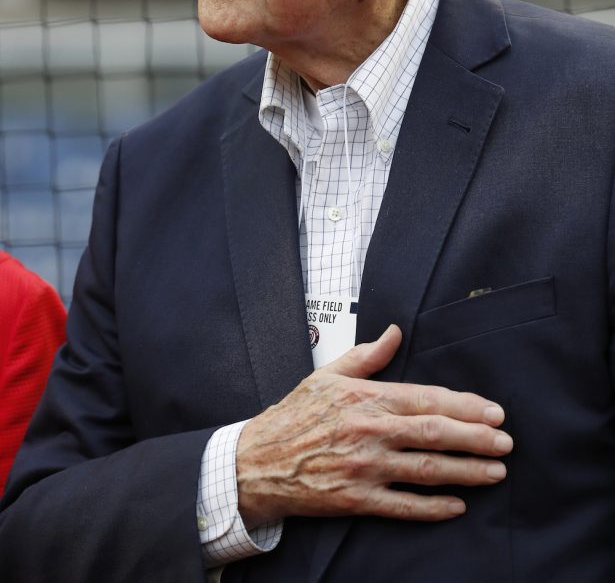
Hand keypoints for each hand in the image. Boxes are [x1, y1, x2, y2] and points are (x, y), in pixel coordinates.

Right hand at [237, 325, 512, 527]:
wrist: (257, 461)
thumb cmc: (294, 415)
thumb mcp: (328, 375)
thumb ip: (367, 355)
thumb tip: (396, 332)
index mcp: (366, 397)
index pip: (426, 399)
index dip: (465, 406)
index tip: (493, 411)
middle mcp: (369, 431)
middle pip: (434, 434)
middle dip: (476, 439)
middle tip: (506, 443)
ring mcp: (364, 468)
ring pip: (426, 469)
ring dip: (466, 471)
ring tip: (496, 473)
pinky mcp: (356, 499)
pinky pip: (403, 506)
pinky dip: (433, 507)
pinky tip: (458, 505)